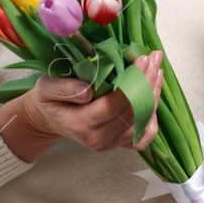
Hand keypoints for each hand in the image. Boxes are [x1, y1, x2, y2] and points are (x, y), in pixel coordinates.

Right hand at [0, 52, 163, 162]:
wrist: (49, 119)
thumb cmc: (48, 100)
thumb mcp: (46, 88)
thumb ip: (64, 89)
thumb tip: (88, 91)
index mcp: (80, 124)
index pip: (115, 104)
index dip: (133, 81)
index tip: (142, 58)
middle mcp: (98, 139)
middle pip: (133, 111)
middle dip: (147, 82)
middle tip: (155, 57)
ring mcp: (110, 145)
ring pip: (142, 122)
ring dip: (153, 95)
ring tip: (157, 70)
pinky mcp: (117, 145)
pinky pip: (143, 137)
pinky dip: (152, 118)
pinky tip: (153, 96)